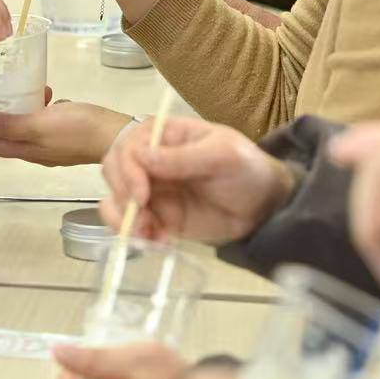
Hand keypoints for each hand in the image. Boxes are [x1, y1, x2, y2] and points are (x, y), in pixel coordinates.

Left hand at [0, 95, 129, 166]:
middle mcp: (37, 151)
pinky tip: (53, 97)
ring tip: (33, 92)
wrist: (117, 136)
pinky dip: (43, 109)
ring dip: (23, 108)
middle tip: (0, 93)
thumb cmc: (79, 129)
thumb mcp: (41, 124)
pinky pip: (46, 123)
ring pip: (27, 127)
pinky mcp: (67, 136)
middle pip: (6, 135)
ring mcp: (53, 145)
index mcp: (27, 150)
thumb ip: (12, 126)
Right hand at [100, 115, 293, 244]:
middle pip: (114, 170)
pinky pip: (133, 224)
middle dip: (121, 196)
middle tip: (143, 220)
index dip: (128, 170)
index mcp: (166, 136)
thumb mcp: (224, 156)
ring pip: (116, 199)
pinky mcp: (159, 217)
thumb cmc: (248, 170)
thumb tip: (142, 157)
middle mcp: (152, 161)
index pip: (129, 145)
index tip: (143, 195)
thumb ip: (184, 157)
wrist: (266, 207)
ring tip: (148, 236)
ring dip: (123, 219)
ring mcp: (154, 190)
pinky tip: (159, 243)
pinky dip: (136, 235)